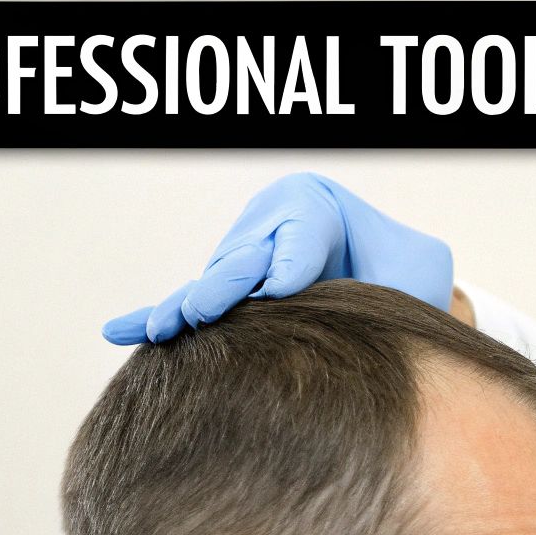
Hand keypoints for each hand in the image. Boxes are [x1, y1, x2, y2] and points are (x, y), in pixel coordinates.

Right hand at [103, 172, 453, 343]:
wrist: (393, 290)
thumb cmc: (407, 278)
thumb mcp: (413, 274)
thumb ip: (387, 289)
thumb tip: (344, 314)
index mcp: (313, 203)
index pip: (301, 228)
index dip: (293, 260)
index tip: (283, 289)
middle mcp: (266, 223)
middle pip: (244, 256)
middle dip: (225, 285)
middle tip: (206, 311)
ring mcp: (237, 257)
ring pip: (217, 287)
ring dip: (192, 311)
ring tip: (166, 332)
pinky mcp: (223, 293)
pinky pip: (186, 305)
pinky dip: (157, 317)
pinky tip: (122, 331)